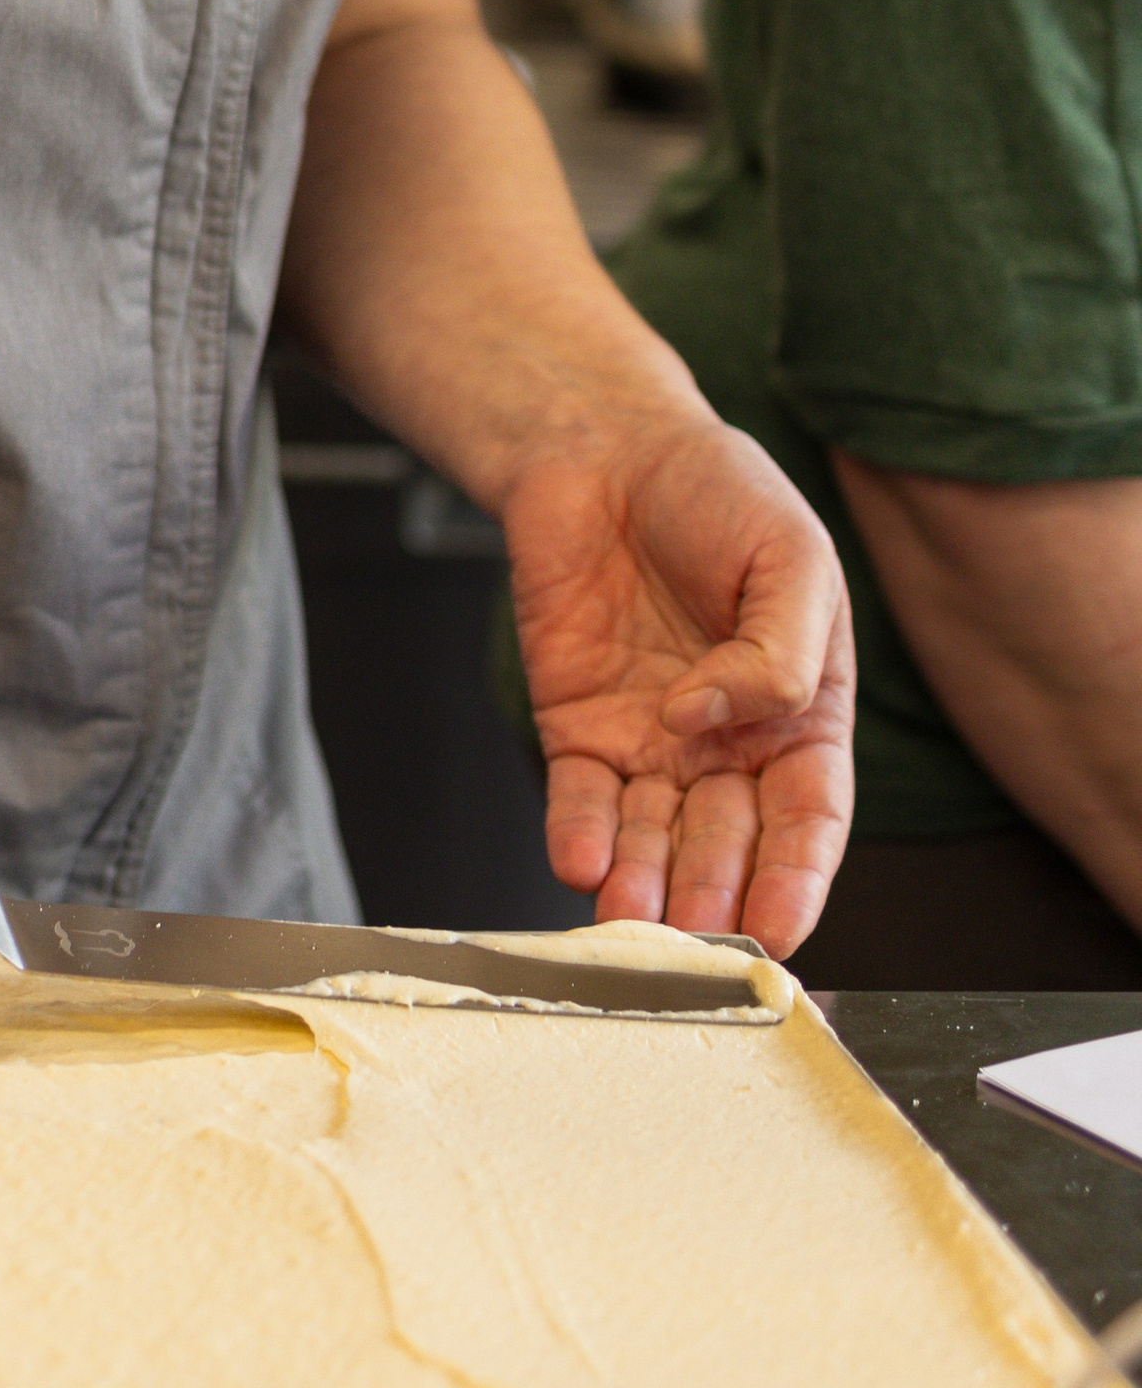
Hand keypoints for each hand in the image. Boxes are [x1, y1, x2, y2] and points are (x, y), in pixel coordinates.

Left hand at [502, 412, 854, 957]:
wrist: (607, 448)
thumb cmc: (718, 493)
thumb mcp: (790, 556)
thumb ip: (781, 650)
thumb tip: (715, 717)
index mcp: (800, 717)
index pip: (808, 819)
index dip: (798, 879)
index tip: (782, 930)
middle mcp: (726, 748)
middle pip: (727, 845)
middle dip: (715, 897)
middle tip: (700, 939)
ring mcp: (651, 745)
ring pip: (652, 839)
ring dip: (643, 886)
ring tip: (632, 920)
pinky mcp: (579, 728)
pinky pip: (579, 799)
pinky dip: (578, 835)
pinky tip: (578, 861)